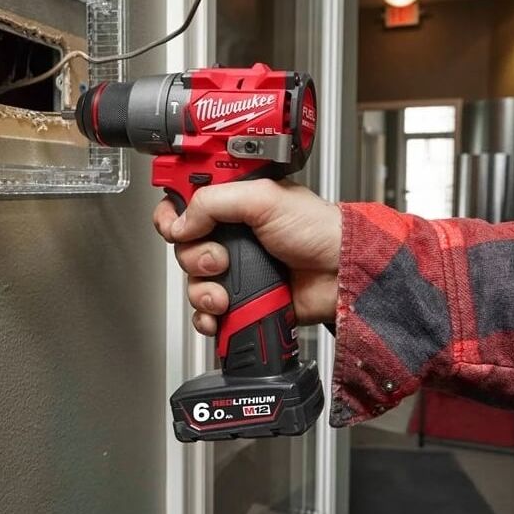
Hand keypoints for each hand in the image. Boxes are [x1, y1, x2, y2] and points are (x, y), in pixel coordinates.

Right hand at [152, 179, 340, 336]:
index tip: (174, 226)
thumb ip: (214, 202)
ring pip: (193, 282)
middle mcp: (232, 235)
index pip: (185, 203)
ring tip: (225, 292)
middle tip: (220, 259)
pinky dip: (208, 316)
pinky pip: (207, 312)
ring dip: (202, 290)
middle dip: (194, 257)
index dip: (172, 215)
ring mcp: (237, 269)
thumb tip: (181, 222)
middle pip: (184, 247)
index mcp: (234, 203)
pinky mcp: (243, 300)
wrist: (341, 274)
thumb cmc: (318, 230)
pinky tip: (221, 313)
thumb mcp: (264, 197)